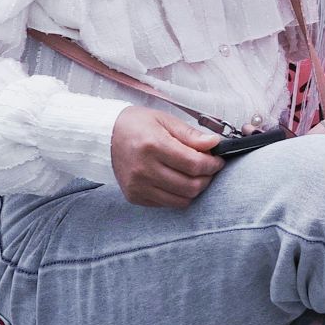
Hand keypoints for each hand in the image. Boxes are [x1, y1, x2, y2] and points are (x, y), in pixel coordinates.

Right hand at [109, 107, 223, 207]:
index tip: (218, 160)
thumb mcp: (165, 120)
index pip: (193, 164)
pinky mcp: (134, 196)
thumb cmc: (138, 125)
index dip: (212, 164)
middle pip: (190, 186)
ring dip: (195, 189)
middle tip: (210, 168)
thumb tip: (214, 144)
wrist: (106, 136)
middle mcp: (143, 169)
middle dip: (207, 178)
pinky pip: (167, 204)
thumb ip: (191, 135)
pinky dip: (179, 195)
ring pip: (181, 199)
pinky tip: (178, 180)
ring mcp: (137, 186)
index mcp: (152, 146)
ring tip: (195, 175)